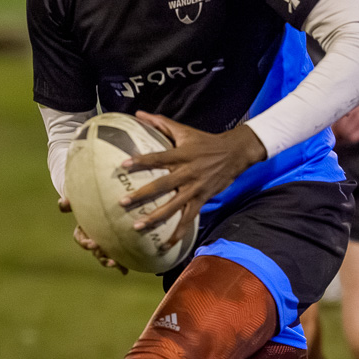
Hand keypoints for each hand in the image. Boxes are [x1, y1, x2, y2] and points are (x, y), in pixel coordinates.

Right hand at [57, 196, 126, 273]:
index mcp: (83, 231)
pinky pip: (116, 257)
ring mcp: (103, 244)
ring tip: (115, 264)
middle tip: (105, 255)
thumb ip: (69, 203)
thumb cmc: (88, 201)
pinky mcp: (114, 246)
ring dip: (108, 262)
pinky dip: (120, 265)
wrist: (104, 204)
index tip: (92, 243)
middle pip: (93, 251)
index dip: (85, 243)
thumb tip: (62, 202)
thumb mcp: (78, 201)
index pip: (80, 239)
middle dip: (98, 255)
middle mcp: (92, 240)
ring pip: (104, 257)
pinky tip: (125, 272)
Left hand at [120, 112, 266, 241]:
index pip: (158, 157)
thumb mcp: (184, 130)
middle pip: (162, 185)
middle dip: (142, 194)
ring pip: (173, 206)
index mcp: (181, 154)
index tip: (123, 165)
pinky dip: (178, 233)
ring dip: (155, 217)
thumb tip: (138, 114)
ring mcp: (195, 188)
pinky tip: (165, 245)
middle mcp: (187, 172)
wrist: (235, 153)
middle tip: (122, 202)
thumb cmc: (205, 141)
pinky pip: (188, 219)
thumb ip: (160, 123)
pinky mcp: (202, 199)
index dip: (141, 161)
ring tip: (137, 226)